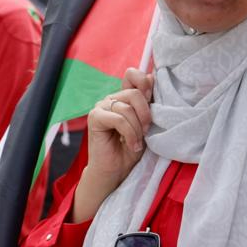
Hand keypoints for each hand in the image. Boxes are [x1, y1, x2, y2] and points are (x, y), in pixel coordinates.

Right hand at [72, 69, 153, 222]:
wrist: (115, 171)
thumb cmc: (130, 149)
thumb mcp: (145, 124)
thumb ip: (147, 102)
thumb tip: (151, 76)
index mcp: (123, 97)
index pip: (132, 75)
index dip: (144, 83)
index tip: (151, 102)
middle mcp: (111, 98)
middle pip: (135, 93)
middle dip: (146, 114)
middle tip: (147, 132)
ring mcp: (101, 107)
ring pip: (127, 107)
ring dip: (137, 129)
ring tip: (138, 142)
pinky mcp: (95, 118)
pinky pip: (118, 118)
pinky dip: (129, 133)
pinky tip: (131, 145)